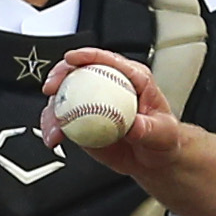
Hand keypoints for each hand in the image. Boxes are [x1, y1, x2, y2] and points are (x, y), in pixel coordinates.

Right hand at [39, 45, 181, 173]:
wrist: (154, 159)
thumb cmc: (163, 138)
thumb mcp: (163, 132)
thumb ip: (148, 128)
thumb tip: (133, 126)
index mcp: (130, 78)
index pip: (107, 60)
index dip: (87, 55)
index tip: (72, 58)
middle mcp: (108, 87)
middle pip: (78, 73)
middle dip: (59, 75)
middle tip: (52, 88)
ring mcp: (92, 104)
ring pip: (64, 98)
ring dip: (52, 110)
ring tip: (53, 128)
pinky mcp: (82, 122)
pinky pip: (62, 121)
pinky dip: (54, 128)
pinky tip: (53, 138)